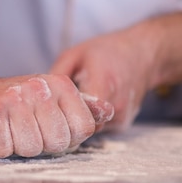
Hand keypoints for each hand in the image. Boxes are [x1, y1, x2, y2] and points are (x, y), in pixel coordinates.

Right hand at [0, 21, 112, 156]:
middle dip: (40, 145)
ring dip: (17, 147)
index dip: (66, 140)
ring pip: (29, 149)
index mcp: (59, 84)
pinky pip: (3, 150)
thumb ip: (82, 108)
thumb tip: (109, 112)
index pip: (82, 130)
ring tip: (8, 131)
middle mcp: (38, 87)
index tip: (48, 130)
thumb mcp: (51, 98)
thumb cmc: (14, 102)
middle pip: (56, 144)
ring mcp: (12, 98)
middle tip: (24, 132)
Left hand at [51, 12, 181, 130]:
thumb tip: (37, 95)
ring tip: (73, 104)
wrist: (144, 55)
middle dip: (65, 121)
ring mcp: (122, 119)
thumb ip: (56, 75)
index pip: (78, 116)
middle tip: (54, 110)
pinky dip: (89, 121)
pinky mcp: (123, 125)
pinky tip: (86, 108)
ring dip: (77, 121)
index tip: (48, 112)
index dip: (60, 117)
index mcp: (104, 86)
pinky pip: (99, 129)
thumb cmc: (107, 52)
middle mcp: (117, 107)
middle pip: (82, 127)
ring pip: (90, 131)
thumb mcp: (75, 55)